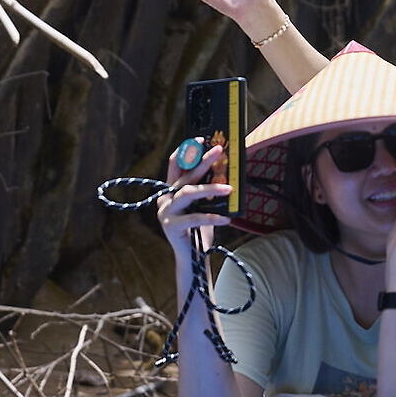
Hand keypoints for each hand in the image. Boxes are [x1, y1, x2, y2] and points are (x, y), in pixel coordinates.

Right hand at [154, 143, 231, 260]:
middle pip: (185, 175)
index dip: (187, 150)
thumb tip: (224, 172)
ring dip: (210, 188)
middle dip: (203, 161)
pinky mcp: (171, 226)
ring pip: (188, 193)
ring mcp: (166, 212)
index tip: (201, 138)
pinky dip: (212, 217)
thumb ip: (205, 191)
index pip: (175, 164)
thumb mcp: (203, 206)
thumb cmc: (199, 230)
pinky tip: (226, 219)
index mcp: (171, 191)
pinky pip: (194, 218)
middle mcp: (165, 198)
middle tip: (219, 150)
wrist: (192, 258)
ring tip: (230, 189)